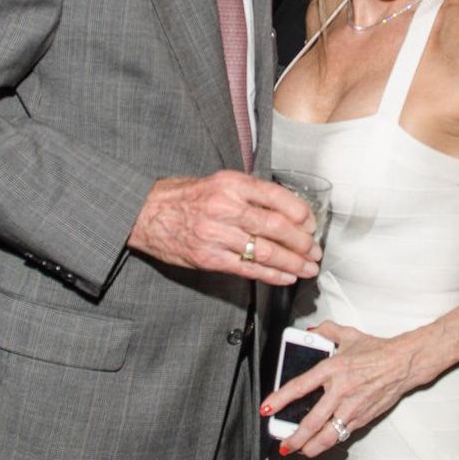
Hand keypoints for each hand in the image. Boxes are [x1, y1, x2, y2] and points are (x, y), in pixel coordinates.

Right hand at [128, 169, 320, 285]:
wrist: (144, 212)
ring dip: (292, 263)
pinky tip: (285, 277)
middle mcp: (225, 207)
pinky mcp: (209, 258)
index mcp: (230, 184)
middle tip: (315, 251)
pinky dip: (271, 275)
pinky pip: (247, 269)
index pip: (276, 197)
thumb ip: (247, 193)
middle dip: (302, 242)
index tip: (311, 223)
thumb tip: (284, 210)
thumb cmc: (181, 197)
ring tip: (307, 268)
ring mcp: (216, 235)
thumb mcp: (216, 182)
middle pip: (276, 227)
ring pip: (265, 251)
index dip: (300, 213)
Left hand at [261, 320, 426, 457]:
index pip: (300, 386)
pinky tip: (321, 444)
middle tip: (283, 443)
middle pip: (312, 420)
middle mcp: (340, 390)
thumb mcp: (348, 334)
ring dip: (311, 446)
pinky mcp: (363, 417)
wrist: (403, 363)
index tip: (267, 408)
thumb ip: (325, 331)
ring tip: (299, 450)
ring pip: (328, 434)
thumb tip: (308, 332)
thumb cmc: (377, 350)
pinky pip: (343, 433)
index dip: (281, 399)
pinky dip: (330, 441)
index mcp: (332, 368)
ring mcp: (352, 407)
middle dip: (294, 436)